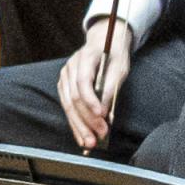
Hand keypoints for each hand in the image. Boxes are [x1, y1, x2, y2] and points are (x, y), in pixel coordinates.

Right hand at [60, 17, 131, 150]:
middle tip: (97, 138)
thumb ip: (111, 88)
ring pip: (68, 106)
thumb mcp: (120, 68)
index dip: (91, 101)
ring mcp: (64, 77)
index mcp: (85, 58)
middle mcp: (70, 68)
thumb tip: (105, 113)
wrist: (103, 41)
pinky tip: (81, 135)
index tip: (101, 115)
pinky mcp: (64, 86)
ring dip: (78, 126)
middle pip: (73, 98)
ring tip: (88, 143)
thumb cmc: (114, 54)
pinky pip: (67, 107)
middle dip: (86, 120)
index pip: (83, 82)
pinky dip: (75, 122)